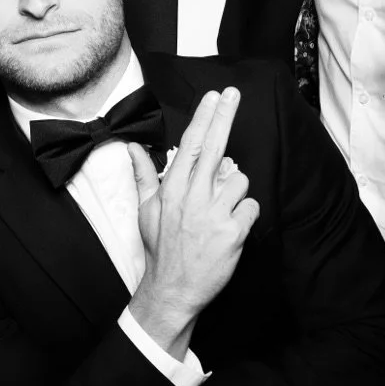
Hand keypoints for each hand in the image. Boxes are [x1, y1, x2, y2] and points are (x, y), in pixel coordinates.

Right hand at [127, 88, 257, 357]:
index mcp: (172, 189)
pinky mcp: (233, 233)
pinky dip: (246, 214)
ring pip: (239, 181)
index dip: (204, 117)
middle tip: (233, 94)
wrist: (172, 291)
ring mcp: (214, 214)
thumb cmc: (160, 249)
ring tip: (221, 210)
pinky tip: (232, 227)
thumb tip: (133, 147)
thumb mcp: (146, 211)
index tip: (214, 97)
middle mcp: (193, 197)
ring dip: (236, 192)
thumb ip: (144, 175)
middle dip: (225, 117)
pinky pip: (251, 207)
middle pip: (215, 148)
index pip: (191, 145)